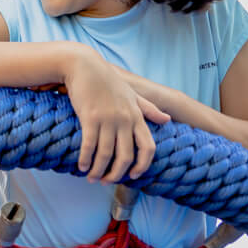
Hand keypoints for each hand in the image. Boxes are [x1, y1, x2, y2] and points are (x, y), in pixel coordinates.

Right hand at [62, 51, 169, 182]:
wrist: (84, 66)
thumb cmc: (108, 80)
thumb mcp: (133, 94)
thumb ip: (149, 109)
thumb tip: (167, 120)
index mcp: (137, 116)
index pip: (148, 148)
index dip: (142, 166)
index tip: (133, 175)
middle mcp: (125, 120)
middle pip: (125, 157)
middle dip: (115, 174)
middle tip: (106, 181)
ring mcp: (108, 119)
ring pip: (105, 155)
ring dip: (97, 170)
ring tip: (91, 177)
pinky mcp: (90, 118)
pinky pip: (89, 146)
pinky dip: (85, 159)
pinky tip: (81, 166)